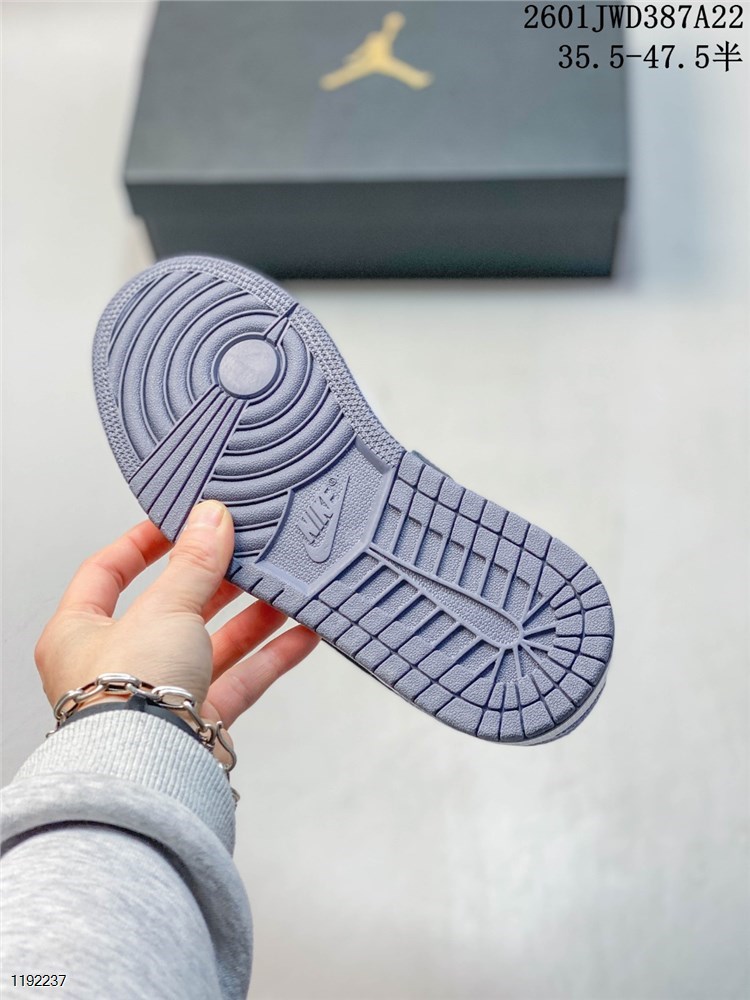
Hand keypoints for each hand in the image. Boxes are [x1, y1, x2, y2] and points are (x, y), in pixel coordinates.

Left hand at [34, 501, 318, 762]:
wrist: (150, 770)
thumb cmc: (127, 695)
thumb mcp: (165, 606)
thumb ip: (194, 562)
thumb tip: (210, 518)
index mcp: (81, 632)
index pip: (108, 572)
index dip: (144, 543)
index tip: (181, 522)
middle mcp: (117, 663)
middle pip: (171, 607)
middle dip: (214, 580)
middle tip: (246, 553)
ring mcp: (159, 694)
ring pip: (211, 644)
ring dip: (251, 616)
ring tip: (283, 588)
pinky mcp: (197, 722)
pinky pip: (239, 679)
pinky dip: (270, 657)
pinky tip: (301, 634)